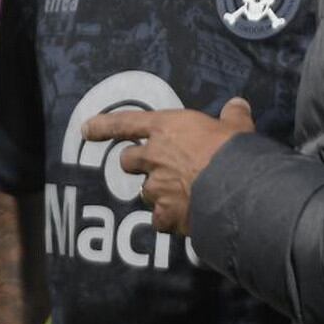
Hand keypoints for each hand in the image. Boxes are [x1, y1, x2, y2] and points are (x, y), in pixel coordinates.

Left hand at [81, 98, 254, 234]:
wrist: (236, 187)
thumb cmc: (232, 150)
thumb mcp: (236, 125)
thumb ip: (233, 114)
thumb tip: (237, 105)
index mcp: (166, 128)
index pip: (126, 123)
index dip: (104, 126)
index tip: (86, 129)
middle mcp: (154, 156)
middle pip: (128, 160)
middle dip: (136, 164)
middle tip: (155, 166)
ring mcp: (156, 187)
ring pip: (145, 192)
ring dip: (157, 193)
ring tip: (181, 194)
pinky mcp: (165, 214)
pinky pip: (159, 219)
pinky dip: (168, 219)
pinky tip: (184, 218)